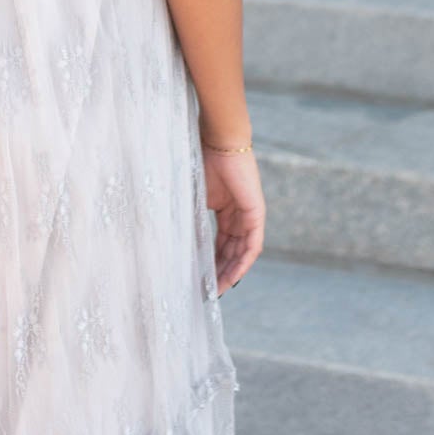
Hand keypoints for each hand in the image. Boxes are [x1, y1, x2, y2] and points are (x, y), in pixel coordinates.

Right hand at [203, 147, 264, 294]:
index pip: (219, 244)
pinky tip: (233, 277)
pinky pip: (252, 245)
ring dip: (231, 272)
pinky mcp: (256, 213)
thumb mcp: (193, 198)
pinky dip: (243, 262)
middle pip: (231, 252)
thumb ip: (191, 219)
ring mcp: (249, 215)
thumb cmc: (202, 161)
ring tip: (218, 290)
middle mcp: (239, 215)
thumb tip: (177, 244)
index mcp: (224, 210)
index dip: (210, 263)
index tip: (199, 280)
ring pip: (242, 253)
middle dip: (220, 273)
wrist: (219, 142)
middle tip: (208, 292)